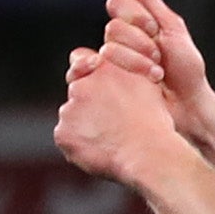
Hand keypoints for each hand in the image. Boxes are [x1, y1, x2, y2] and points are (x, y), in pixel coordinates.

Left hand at [53, 53, 185, 189]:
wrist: (147, 152)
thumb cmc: (152, 123)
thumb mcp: (147, 85)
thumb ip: (125, 72)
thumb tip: (117, 72)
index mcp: (102, 69)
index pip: (80, 60)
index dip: (86, 74)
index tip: (96, 88)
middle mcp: (81, 85)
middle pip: (76, 92)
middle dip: (87, 104)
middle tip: (110, 123)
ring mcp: (69, 110)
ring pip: (71, 117)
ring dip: (83, 126)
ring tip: (110, 140)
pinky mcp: (62, 134)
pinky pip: (66, 139)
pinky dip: (78, 146)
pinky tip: (100, 151)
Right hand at [85, 0, 213, 140]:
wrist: (189, 107)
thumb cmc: (186, 69)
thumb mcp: (173, 28)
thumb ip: (149, 1)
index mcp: (134, 25)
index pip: (117, 5)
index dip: (136, 17)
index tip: (154, 31)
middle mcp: (118, 42)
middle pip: (112, 29)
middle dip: (139, 44)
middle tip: (159, 59)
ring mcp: (109, 66)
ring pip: (104, 51)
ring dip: (134, 63)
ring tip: (154, 76)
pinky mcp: (102, 88)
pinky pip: (84, 74)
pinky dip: (105, 75)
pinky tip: (128, 84)